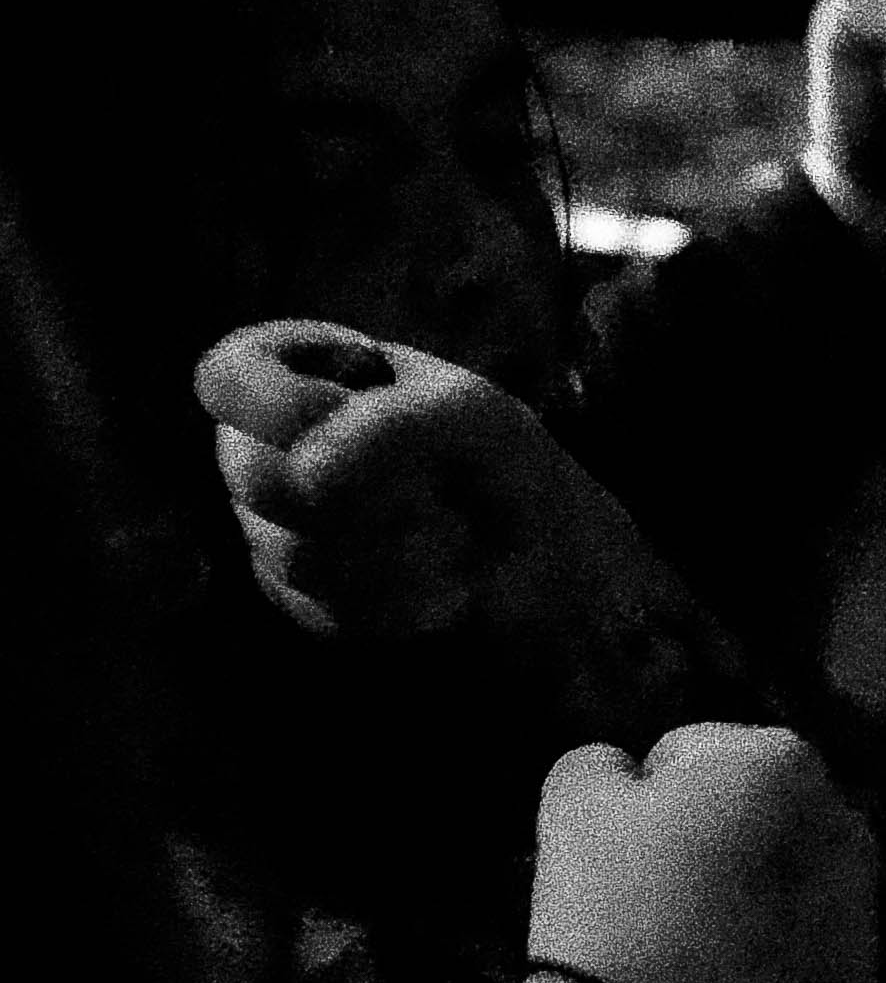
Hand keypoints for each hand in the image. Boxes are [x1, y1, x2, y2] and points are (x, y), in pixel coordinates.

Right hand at [195, 318, 759, 734]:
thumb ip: (393, 427)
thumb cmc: (518, 475)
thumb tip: (306, 477)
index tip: (352, 419)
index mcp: (311, 378)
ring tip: (459, 542)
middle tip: (442, 496)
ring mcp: (281, 527)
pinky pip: (312, 606)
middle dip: (364, 494)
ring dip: (395, 552)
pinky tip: (443, 590)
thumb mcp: (476, 422)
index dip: (277, 405)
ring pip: (287, 549)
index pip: (225, 375)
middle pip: (252, 474)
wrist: (563, 579)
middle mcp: (278, 449)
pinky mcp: (301, 598)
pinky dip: (393, 601)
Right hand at [532, 724, 880, 982]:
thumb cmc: (614, 915)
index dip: (637, 805)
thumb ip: (599, 767)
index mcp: (781, 760)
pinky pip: (798, 964)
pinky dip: (765, 974)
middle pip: (748, 820)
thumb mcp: (572, 807)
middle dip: (704, 848)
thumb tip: (627, 775)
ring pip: (779, 890)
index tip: (613, 860)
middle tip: (640, 909)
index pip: (687, 754)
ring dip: (739, 908)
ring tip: (675, 963)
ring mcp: (865, 913)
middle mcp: (845, 824)